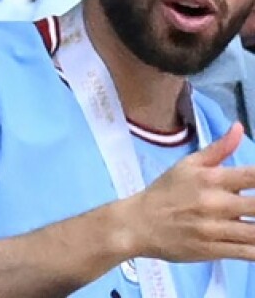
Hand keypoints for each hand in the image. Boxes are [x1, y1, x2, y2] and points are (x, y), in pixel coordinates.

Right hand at [122, 123, 254, 263]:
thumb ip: (218, 149)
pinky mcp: (213, 251)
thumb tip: (240, 128)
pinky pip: (247, 254)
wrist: (138, 224)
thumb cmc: (165, 192)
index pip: (252, 175)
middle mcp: (215, 203)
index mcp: (210, 178)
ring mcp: (215, 229)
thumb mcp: (187, 165)